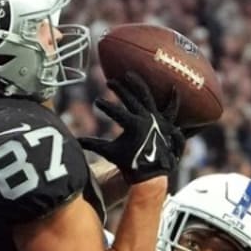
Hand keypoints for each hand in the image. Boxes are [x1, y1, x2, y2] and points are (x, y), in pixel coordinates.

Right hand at [78, 72, 185, 186]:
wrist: (152, 176)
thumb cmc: (131, 165)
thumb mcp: (111, 153)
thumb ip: (94, 145)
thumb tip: (76, 142)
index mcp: (134, 125)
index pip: (116, 112)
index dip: (105, 106)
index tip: (96, 102)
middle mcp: (147, 118)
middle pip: (131, 98)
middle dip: (119, 88)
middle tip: (110, 81)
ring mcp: (159, 119)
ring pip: (148, 96)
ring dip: (139, 84)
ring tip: (130, 75)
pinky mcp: (167, 123)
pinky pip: (172, 109)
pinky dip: (174, 99)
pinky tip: (175, 88)